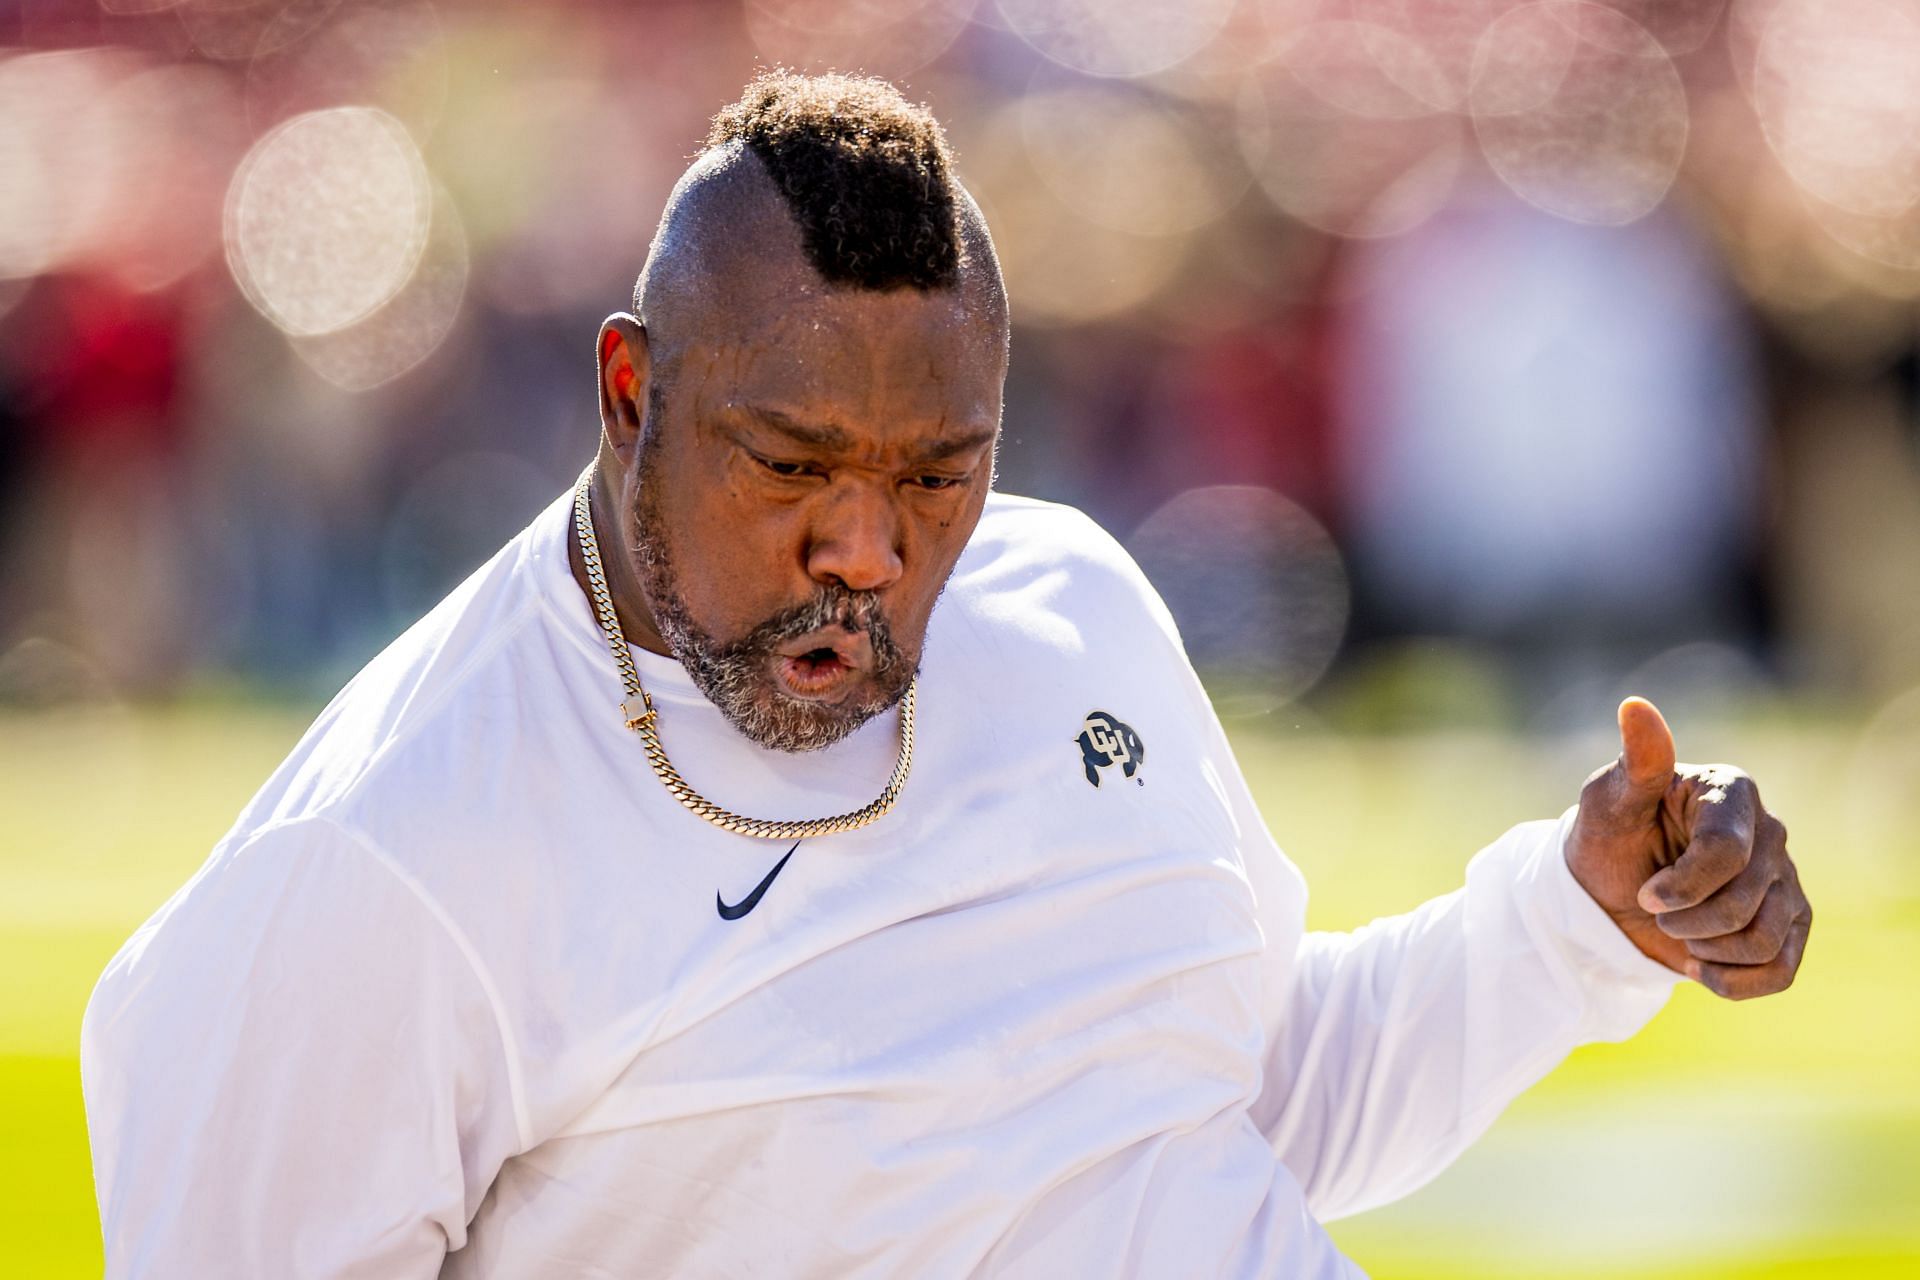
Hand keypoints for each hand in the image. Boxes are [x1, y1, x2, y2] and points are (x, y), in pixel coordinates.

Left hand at [1565, 697, 1810, 998]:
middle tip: (1653, 911)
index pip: (1726, 854)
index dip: (1681, 887)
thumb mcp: (1608, 802)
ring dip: (1707, 950)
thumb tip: (1636, 707)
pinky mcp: (1789, 926)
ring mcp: (1785, 881)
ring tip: (1677, 932)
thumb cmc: (1607, 840)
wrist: (1608, 895)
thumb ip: (1636, 763)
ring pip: (1764, 940)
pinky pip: (1781, 971)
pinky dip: (1734, 982)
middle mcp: (1770, 833)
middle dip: (1686, 921)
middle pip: (1745, 903)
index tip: (1645, 893)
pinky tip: (1700, 964)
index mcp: (1731, 792)